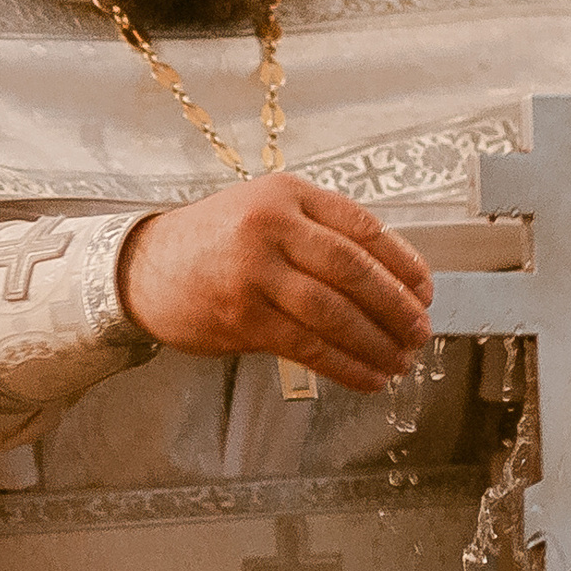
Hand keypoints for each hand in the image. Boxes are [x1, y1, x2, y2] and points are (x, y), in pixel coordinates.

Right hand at [118, 173, 432, 393]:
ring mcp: (254, 271)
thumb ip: (320, 233)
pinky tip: (369, 377)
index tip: (426, 290)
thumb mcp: (266, 212)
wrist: (144, 266)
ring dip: (376, 342)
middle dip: (396, 307)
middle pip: (353, 270)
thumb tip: (391, 283)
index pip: (363, 226)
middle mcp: (270, 225)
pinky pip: (308, 346)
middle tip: (420, 330)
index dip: (403, 263)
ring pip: (334, 313)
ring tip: (400, 360)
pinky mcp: (241, 316)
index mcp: (286, 193)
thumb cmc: (215, 242)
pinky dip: (346, 366)